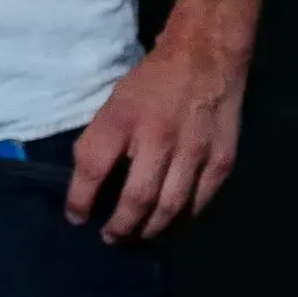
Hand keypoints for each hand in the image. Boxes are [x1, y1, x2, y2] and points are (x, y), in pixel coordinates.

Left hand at [67, 39, 246, 242]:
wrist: (205, 58)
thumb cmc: (151, 82)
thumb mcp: (113, 103)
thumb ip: (102, 141)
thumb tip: (89, 182)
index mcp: (122, 120)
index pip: (93, 169)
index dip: (80, 200)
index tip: (75, 218)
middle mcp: (158, 138)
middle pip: (137, 198)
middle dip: (120, 226)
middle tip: (110, 238)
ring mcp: (194, 152)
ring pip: (170, 208)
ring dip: (150, 230)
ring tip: (137, 237)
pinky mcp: (222, 161)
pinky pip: (199, 202)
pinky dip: (182, 220)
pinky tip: (169, 226)